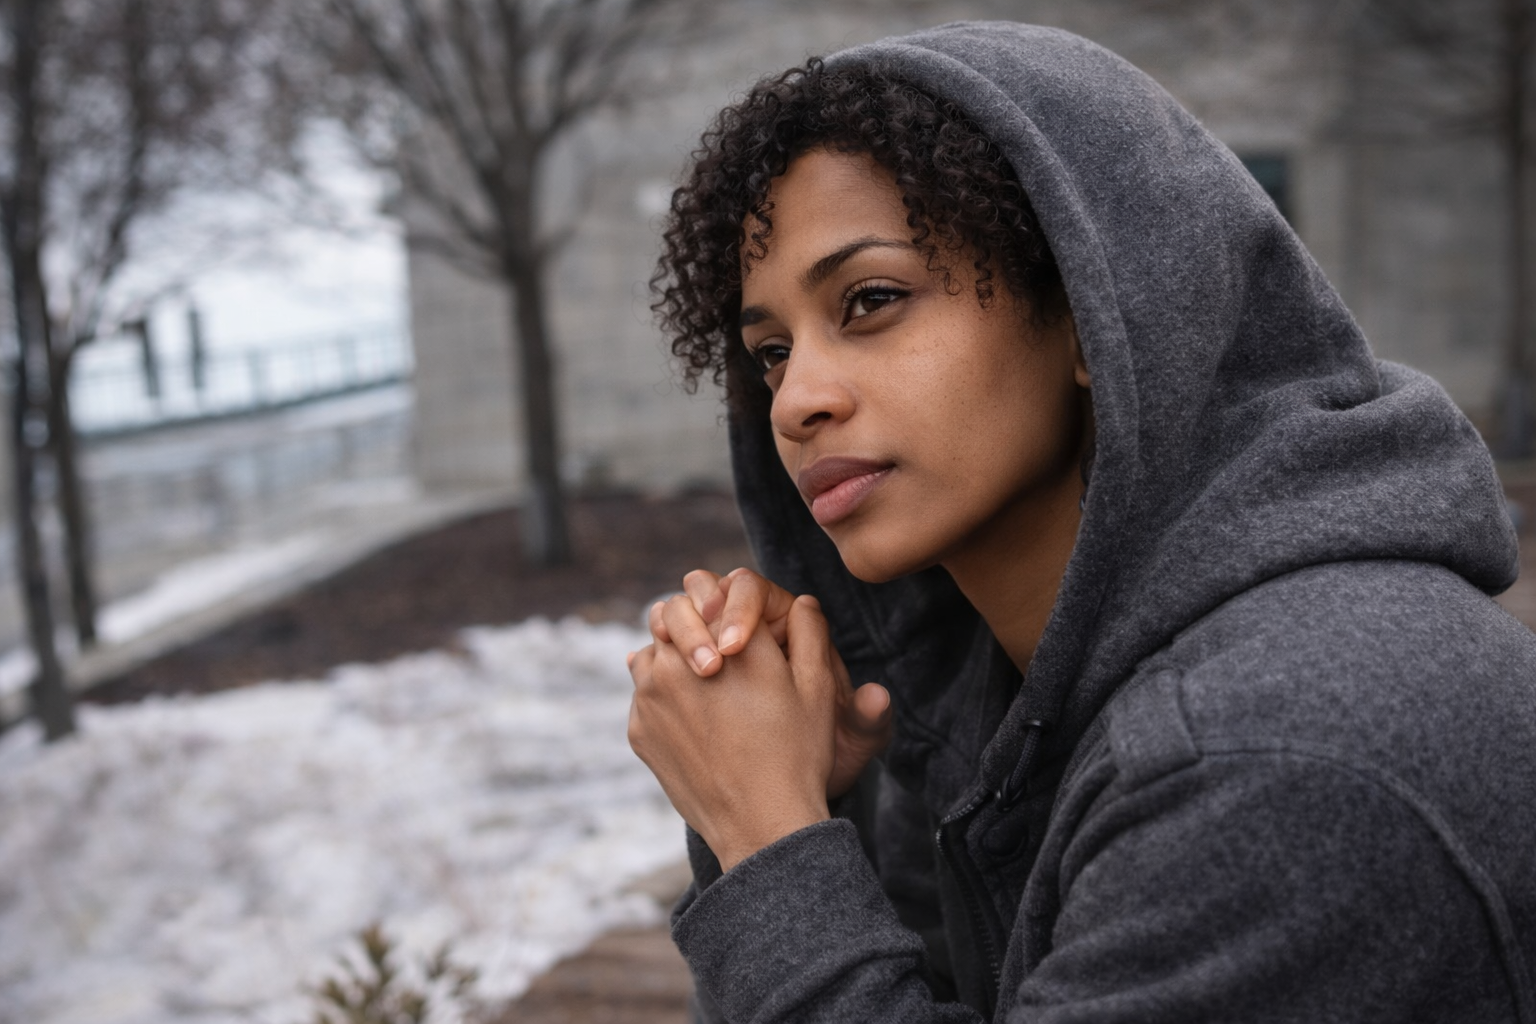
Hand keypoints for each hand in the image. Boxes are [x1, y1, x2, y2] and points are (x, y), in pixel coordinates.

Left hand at [629, 595, 841, 869]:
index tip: (730, 619)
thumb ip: (809, 632)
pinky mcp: (638, 728)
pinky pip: (642, 694)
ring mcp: (653, 694)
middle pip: (671, 613)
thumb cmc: (798, 753)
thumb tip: (798, 601)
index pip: (708, 588)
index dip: (719, 598)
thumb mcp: (819, 688)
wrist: (762, 823)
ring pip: (651, 651)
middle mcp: (683, 659)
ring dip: (670, 656)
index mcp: (732, 638)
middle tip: (713, 648)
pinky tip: (692, 719)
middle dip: (690, 621)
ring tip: (701, 681)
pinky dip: (661, 696)